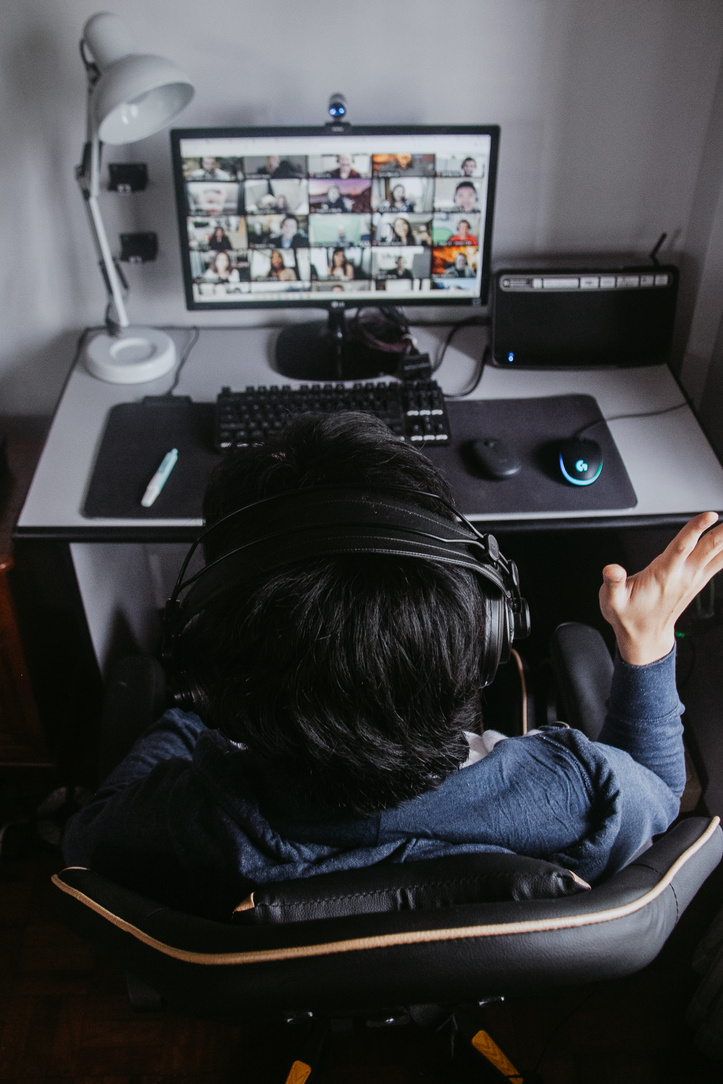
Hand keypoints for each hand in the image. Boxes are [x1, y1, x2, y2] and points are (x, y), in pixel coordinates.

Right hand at [599, 512, 722, 664]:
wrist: (646, 637)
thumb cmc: (630, 617)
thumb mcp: (611, 602)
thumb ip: (612, 583)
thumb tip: (611, 569)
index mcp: (663, 576)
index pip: (682, 547)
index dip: (695, 530)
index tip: (709, 515)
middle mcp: (682, 576)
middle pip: (708, 548)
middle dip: (722, 532)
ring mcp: (693, 579)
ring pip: (717, 555)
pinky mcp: (697, 582)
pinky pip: (718, 563)